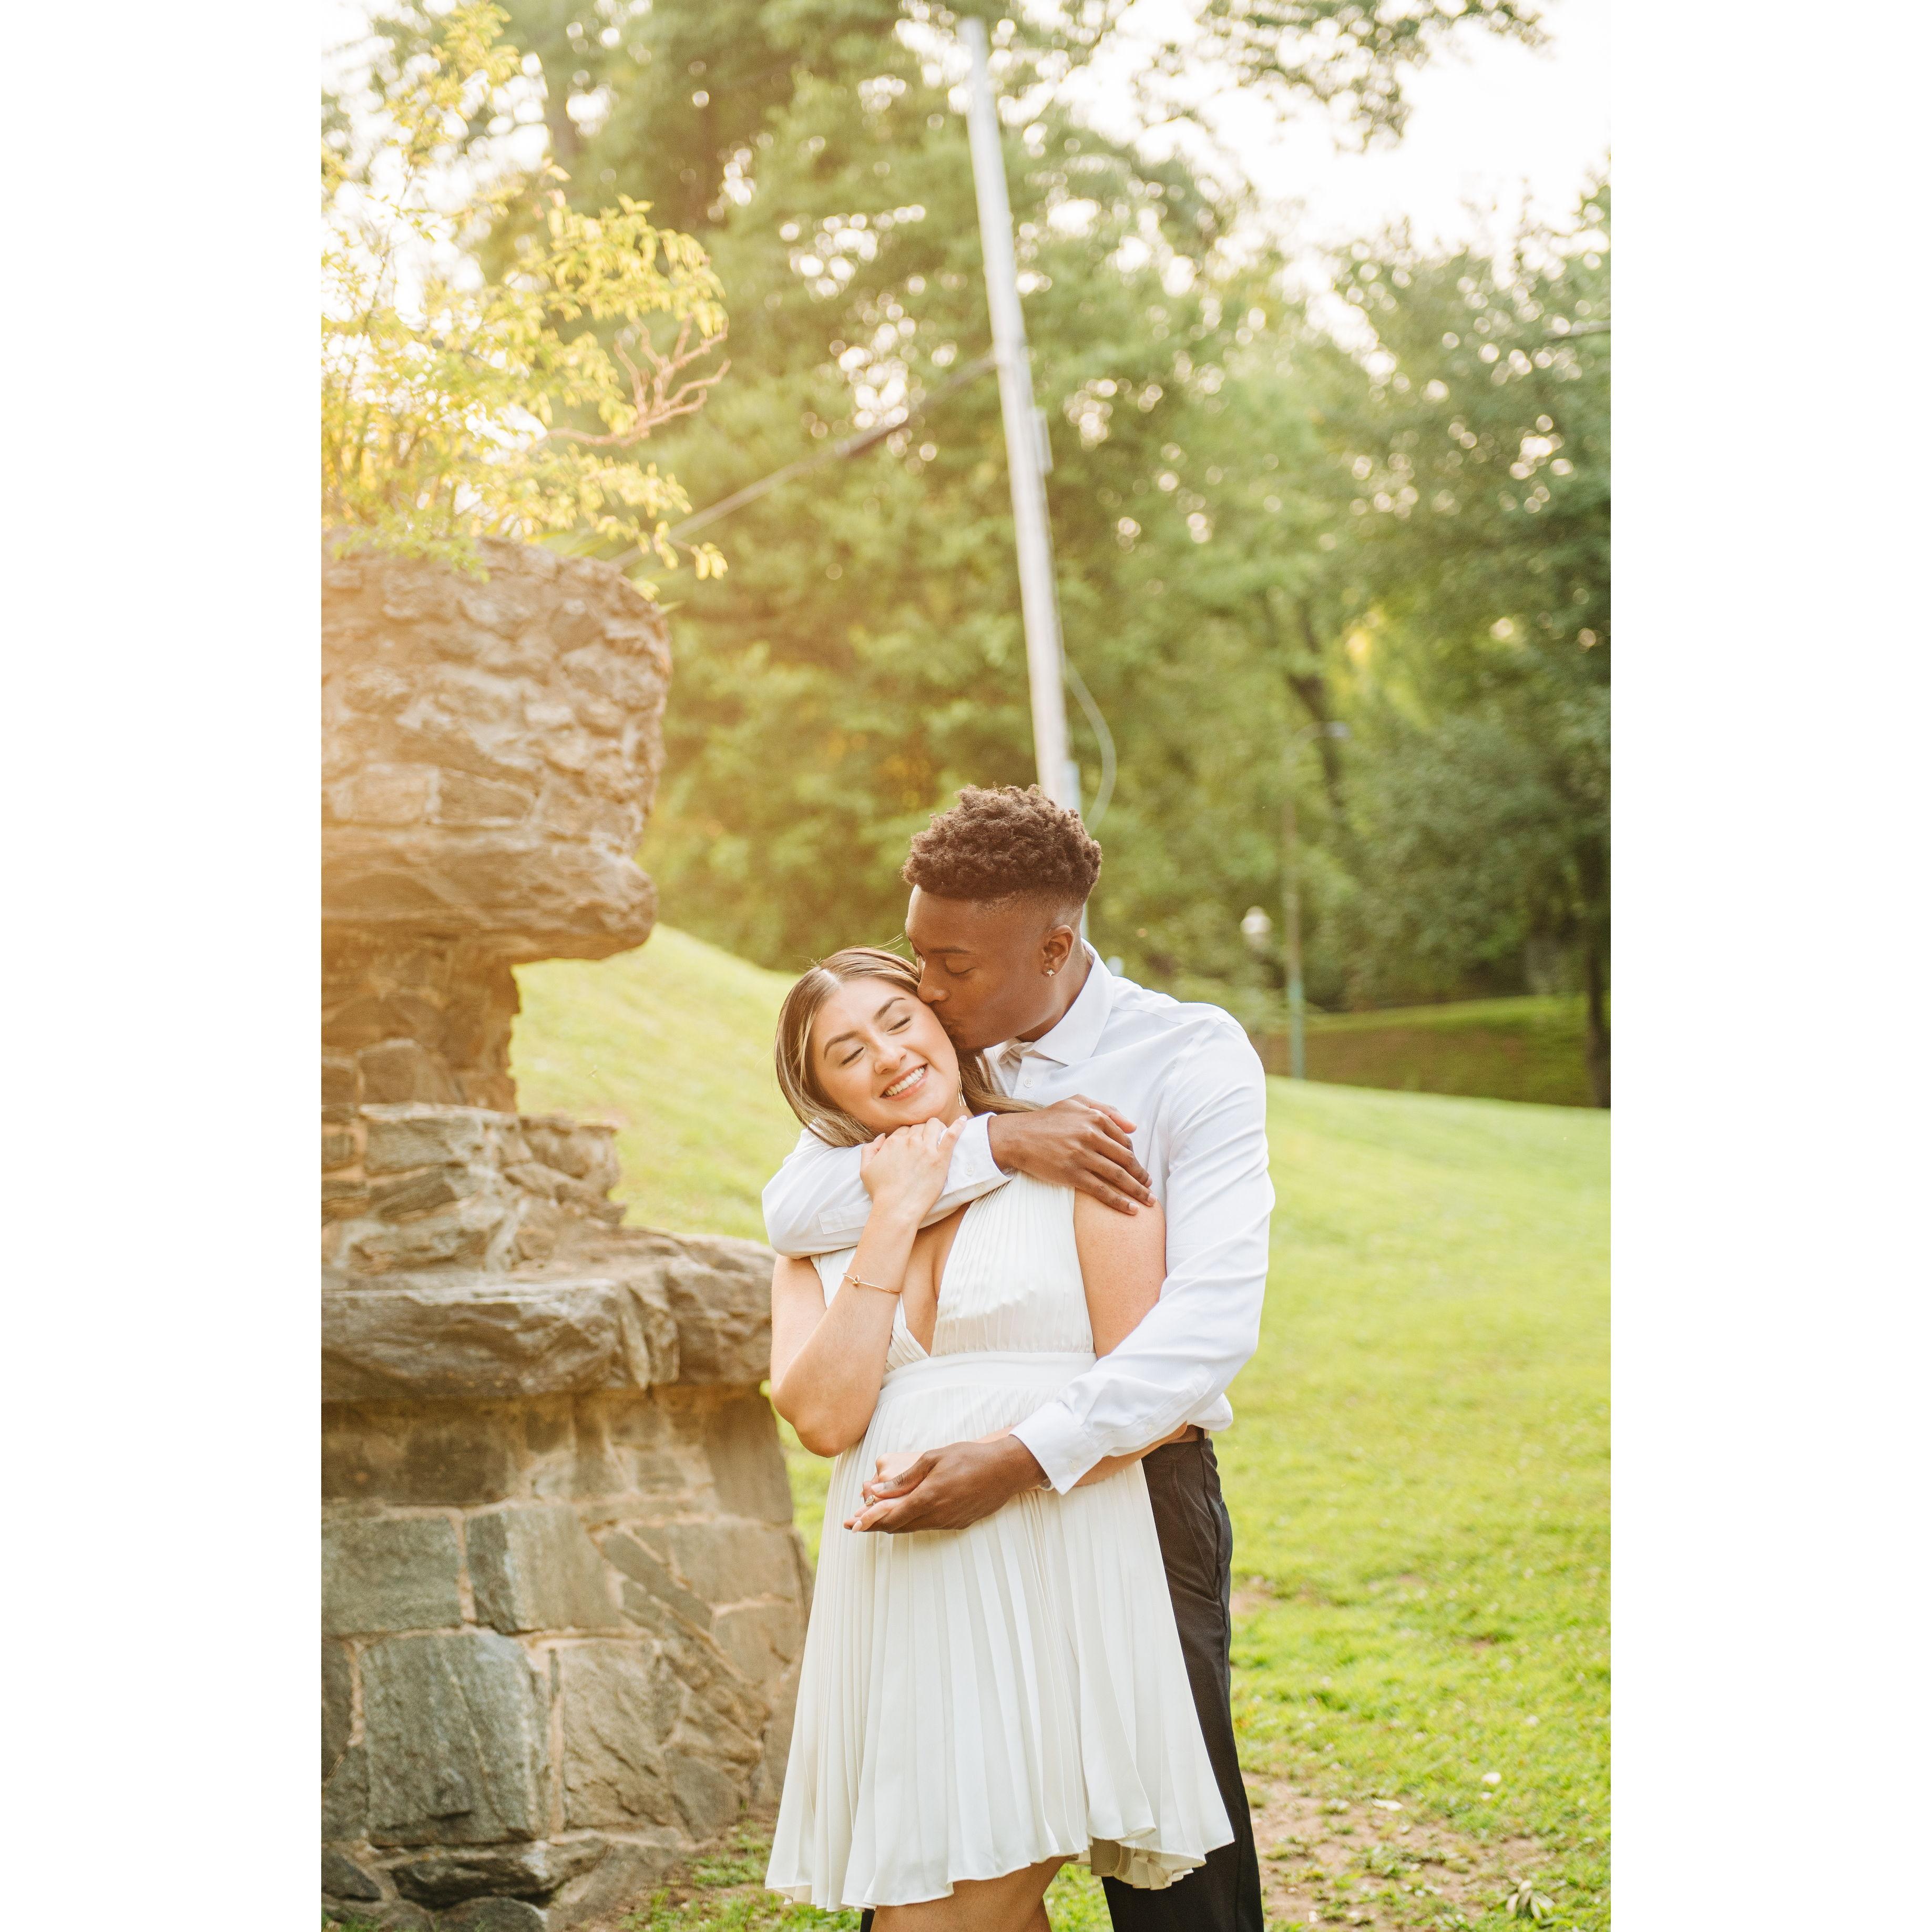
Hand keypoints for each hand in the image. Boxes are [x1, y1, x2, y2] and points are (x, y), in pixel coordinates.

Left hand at [843, 1436, 1047, 1532]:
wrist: (1005, 1470)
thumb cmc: (969, 1457)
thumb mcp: (933, 1458)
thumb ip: (905, 1478)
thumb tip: (877, 1491)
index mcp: (927, 1498)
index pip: (890, 1517)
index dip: (869, 1522)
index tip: (851, 1525)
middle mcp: (936, 1515)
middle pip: (897, 1527)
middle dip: (874, 1526)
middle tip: (855, 1524)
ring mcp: (948, 1522)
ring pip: (912, 1527)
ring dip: (892, 1524)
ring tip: (874, 1519)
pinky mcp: (958, 1524)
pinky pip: (927, 1526)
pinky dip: (911, 1522)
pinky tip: (905, 1513)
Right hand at [858, 1114, 967, 1220]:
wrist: (897, 1208)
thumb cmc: (881, 1192)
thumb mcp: (865, 1169)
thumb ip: (869, 1149)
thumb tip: (882, 1137)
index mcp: (893, 1142)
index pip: (904, 1129)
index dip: (909, 1136)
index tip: (913, 1144)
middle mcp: (910, 1141)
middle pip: (919, 1126)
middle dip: (922, 1132)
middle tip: (927, 1142)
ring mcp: (926, 1149)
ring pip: (934, 1126)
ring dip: (937, 1127)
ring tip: (941, 1134)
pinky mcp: (941, 1158)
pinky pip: (952, 1136)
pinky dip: (959, 1126)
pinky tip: (963, 1120)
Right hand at [986, 1098, 1152, 1212]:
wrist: (1017, 1137)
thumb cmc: (1047, 1120)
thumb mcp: (1075, 1103)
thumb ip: (1106, 1110)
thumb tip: (1133, 1127)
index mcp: (1094, 1117)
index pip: (1125, 1140)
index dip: (1135, 1156)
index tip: (1138, 1167)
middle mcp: (1091, 1135)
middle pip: (1126, 1159)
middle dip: (1141, 1175)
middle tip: (1149, 1186)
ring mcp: (1082, 1156)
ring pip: (1118, 1176)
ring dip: (1137, 1190)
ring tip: (1147, 1201)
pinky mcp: (1072, 1174)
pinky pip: (1102, 1190)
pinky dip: (1119, 1201)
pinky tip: (1131, 1209)